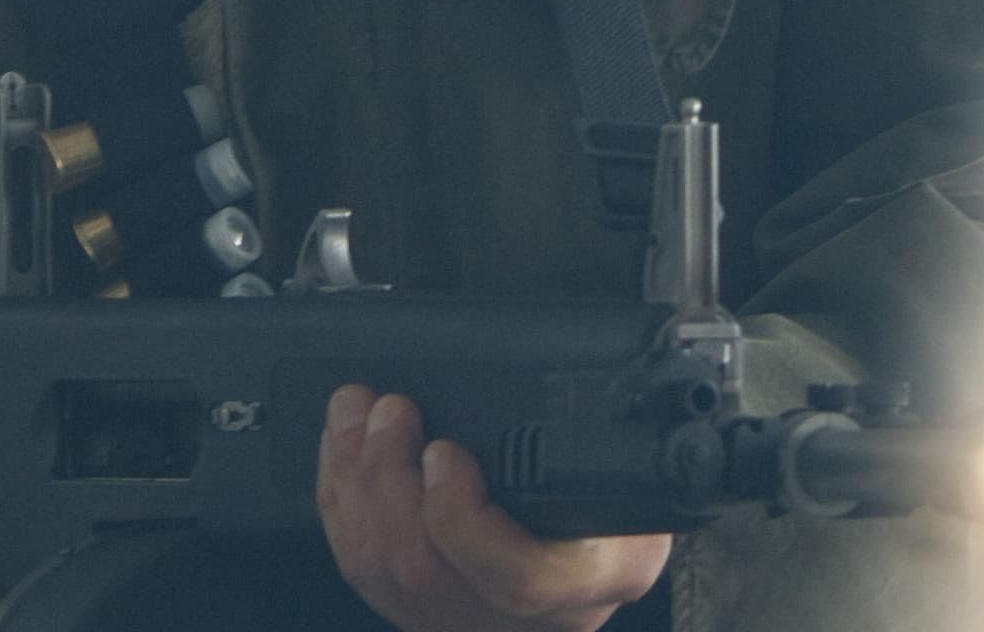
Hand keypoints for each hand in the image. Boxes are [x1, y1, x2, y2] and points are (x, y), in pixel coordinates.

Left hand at [316, 384, 672, 631]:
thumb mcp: (640, 465)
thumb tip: (548, 376)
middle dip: (387, 480)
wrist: (606, 547)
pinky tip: (343, 452)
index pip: (520, 578)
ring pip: (384, 576)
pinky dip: (342, 505)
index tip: (444, 452)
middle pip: (428, 573)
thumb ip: (599, 439)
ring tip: (357, 416)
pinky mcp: (429, 614)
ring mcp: (473, 621)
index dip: (462, 520)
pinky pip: (366, 572)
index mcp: (594, 574)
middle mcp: (532, 617)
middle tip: (388, 411)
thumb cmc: (626, 499)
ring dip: (355, 484)